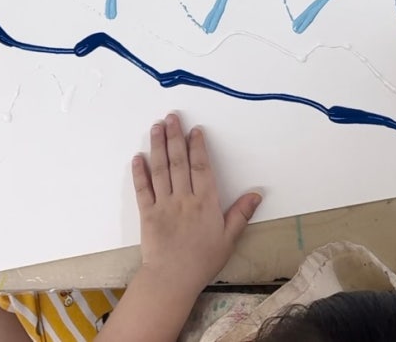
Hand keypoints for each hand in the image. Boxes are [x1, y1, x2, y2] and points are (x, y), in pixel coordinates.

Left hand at [132, 113, 261, 295]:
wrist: (173, 279)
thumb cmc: (203, 260)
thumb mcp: (229, 238)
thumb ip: (241, 213)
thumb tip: (257, 193)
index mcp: (205, 202)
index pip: (201, 167)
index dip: (198, 147)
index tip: (195, 130)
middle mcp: (184, 197)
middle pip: (179, 161)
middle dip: (175, 136)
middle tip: (172, 116)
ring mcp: (163, 204)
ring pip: (160, 169)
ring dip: (157, 145)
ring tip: (157, 126)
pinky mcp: (146, 213)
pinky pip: (142, 188)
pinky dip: (140, 172)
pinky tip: (138, 156)